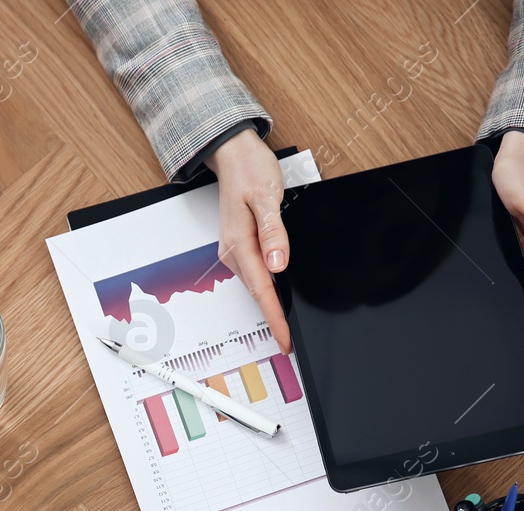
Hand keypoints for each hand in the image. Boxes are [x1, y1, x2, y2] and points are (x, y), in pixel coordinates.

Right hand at [210, 128, 291, 352]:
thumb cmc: (249, 171)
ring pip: (257, 285)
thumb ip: (273, 232)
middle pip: (258, 293)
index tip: (284, 339)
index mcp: (240, 244)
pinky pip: (256, 273)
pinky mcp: (242, 245)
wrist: (234, 155)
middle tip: (288, 343)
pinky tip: (278, 296)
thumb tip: (279, 263)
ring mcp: (236, 250)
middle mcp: (234, 251)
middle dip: (273, 319)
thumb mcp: (267, 197)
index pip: (261, 290)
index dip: (274, 318)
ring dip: (271, 305)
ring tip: (284, 326)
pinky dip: (267, 289)